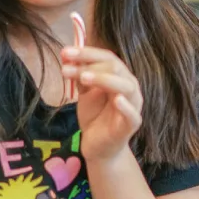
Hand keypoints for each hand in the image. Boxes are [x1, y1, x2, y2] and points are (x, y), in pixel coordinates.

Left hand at [61, 46, 142, 161]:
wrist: (98, 146)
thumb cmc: (95, 116)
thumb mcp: (85, 92)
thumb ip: (81, 75)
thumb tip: (68, 55)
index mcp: (119, 77)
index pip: (107, 58)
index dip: (87, 53)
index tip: (65, 52)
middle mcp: (129, 87)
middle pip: (116, 68)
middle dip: (91, 64)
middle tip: (67, 67)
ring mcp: (133, 106)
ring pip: (126, 87)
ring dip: (104, 79)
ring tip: (83, 77)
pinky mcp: (132, 125)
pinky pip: (133, 114)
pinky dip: (126, 106)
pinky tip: (117, 99)